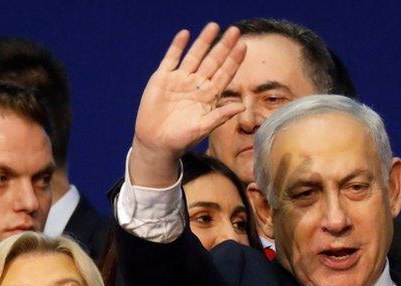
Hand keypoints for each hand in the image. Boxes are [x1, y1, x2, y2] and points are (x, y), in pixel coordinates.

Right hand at [129, 22, 246, 188]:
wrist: (157, 143)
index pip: (224, 74)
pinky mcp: (162, 78)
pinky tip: (185, 34)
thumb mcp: (203, 127)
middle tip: (235, 31)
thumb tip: (242, 107)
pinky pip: (171, 59)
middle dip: (223, 47)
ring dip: (203, 41)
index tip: (243, 46)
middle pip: (212, 61)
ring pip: (194, 56)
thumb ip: (221, 115)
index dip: (233, 61)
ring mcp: (179, 80)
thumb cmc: (182, 139)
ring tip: (214, 26)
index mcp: (208, 96)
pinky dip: (177, 47)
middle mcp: (196, 85)